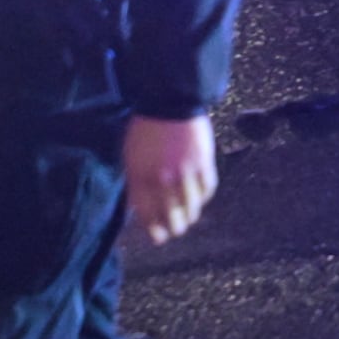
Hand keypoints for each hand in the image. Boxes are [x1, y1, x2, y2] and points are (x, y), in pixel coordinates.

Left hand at [123, 113, 218, 246]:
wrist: (170, 102)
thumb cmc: (146, 130)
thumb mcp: (131, 157)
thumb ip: (136, 184)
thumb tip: (140, 209)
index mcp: (141, 178)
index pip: (148, 215)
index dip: (154, 230)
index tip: (159, 237)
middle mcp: (163, 180)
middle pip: (172, 217)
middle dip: (174, 228)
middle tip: (177, 230)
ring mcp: (185, 173)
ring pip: (191, 207)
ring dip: (190, 215)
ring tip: (189, 217)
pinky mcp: (204, 164)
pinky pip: (207, 190)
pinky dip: (203, 197)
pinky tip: (199, 196)